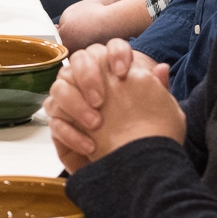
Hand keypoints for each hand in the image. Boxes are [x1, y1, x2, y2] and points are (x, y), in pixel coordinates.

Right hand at [44, 40, 179, 169]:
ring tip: (95, 124)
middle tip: (101, 100)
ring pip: (59, 87)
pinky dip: (71, 134)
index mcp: (115, 73)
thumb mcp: (160, 113)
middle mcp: (90, 81)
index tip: (123, 73)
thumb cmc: (147, 136)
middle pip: (79, 59)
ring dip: (76, 105)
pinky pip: (55, 121)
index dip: (114, 54)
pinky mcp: (60, 125)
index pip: (109, 48)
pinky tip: (89, 146)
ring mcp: (71, 102)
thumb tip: (162, 68)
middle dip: (89, 77)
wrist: (133, 169)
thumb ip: (159, 89)